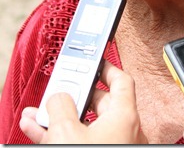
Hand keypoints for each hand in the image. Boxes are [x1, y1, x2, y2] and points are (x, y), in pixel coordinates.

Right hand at [20, 63, 147, 143]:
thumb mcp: (65, 130)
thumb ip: (61, 105)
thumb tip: (58, 98)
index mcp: (126, 115)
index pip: (121, 80)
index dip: (107, 69)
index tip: (94, 62)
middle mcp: (126, 131)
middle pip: (101, 104)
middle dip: (75, 98)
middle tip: (58, 93)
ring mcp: (117, 146)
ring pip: (88, 126)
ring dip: (62, 119)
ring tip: (39, 116)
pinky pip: (85, 142)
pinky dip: (65, 136)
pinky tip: (40, 132)